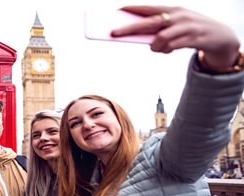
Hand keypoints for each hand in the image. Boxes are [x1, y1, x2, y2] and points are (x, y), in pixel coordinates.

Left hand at [111, 6, 240, 68]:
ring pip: (161, 38)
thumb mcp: (176, 25)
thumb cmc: (190, 30)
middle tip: (114, 33)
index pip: (149, 8)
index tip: (117, 10)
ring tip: (156, 47)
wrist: (220, 36)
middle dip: (129, 28)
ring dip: (154, 46)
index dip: (133, 9)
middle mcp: (179, 16)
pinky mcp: (194, 39)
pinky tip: (166, 49)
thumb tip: (138, 38)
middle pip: (149, 23)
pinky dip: (166, 50)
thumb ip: (159, 30)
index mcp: (173, 9)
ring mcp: (187, 27)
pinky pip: (173, 47)